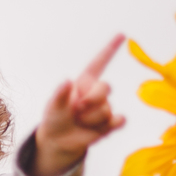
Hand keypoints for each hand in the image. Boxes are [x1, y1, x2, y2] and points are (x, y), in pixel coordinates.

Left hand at [33, 34, 126, 175]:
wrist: (59, 141)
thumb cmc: (55, 118)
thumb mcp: (53, 106)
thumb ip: (59, 94)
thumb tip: (67, 81)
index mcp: (84, 82)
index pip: (99, 62)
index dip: (110, 48)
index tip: (122, 35)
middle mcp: (96, 92)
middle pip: (105, 88)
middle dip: (90, 101)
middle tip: (76, 111)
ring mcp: (104, 107)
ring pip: (105, 110)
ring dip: (89, 120)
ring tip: (78, 122)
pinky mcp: (110, 123)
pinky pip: (119, 120)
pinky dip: (113, 124)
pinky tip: (103, 127)